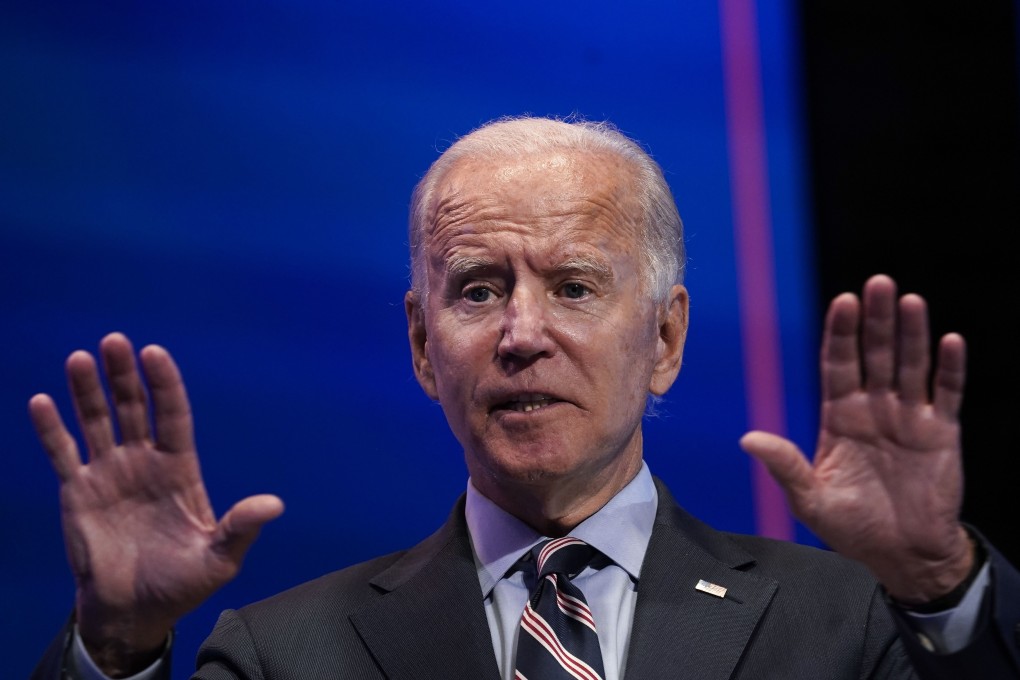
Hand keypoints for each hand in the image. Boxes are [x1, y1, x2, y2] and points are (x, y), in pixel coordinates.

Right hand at [30, 332, 283, 674]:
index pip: (172, 415)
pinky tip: (41, 401)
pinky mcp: (78, 491)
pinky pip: (63, 453)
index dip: (164, 384)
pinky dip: (51, 429)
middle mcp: (144, 462)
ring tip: (79, 358)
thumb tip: (275, 505)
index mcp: (179, 469)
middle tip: (115, 341)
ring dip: (86, 391)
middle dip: (124, 375)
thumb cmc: (181, 584)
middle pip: (133, 407)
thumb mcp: (218, 558)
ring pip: (97, 421)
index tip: (154, 353)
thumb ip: (240, 527)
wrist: (134, 612)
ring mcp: (110, 473)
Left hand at [740, 274, 972, 602]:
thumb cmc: (852, 527)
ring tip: (910, 301)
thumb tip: (747, 439)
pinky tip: (951, 341)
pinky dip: (950, 368)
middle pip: (875, 354)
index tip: (843, 302)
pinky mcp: (941, 433)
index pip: (838, 363)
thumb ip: (785, 466)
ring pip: (911, 365)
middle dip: (876, 320)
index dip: (840, 333)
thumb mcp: (810, 499)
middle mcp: (874, 408)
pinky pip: (947, 393)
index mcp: (840, 417)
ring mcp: (909, 417)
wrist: (901, 555)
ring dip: (912, 333)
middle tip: (878, 284)